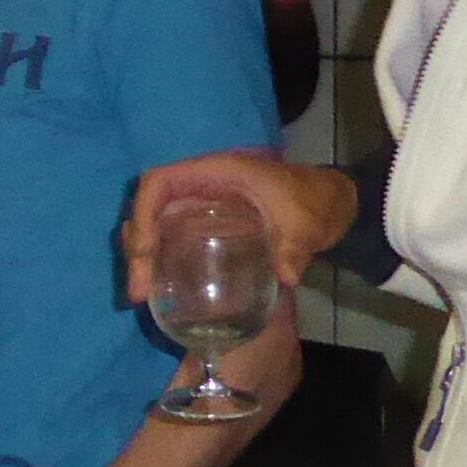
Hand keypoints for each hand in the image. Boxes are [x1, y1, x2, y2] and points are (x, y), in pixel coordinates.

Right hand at [122, 153, 358, 301]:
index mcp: (215, 173)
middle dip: (137, 246)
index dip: (143, 213)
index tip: (145, 253)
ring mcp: (199, 205)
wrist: (329, 203)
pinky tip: (159, 289)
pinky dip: (159, 260)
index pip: (159, 182)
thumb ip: (296, 246)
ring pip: (154, 224)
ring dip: (143, 257)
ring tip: (141, 294)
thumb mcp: (306, 223)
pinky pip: (170, 237)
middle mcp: (199, 186)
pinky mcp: (205, 223)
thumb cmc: (314, 201)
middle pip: (148, 208)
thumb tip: (286, 277)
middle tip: (139, 289)